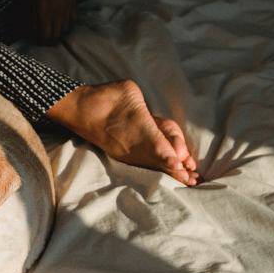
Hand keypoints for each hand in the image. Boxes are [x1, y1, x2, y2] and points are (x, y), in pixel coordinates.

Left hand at [33, 0, 75, 44]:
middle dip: (48, 41)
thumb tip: (31, 28)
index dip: (39, 42)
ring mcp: (66, 9)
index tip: (36, 42)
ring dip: (58, 34)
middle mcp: (56, 14)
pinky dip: (67, 25)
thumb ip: (31, 15)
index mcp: (44, 13)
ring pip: (64, 30)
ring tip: (52, 34)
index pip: (43, 37)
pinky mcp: (73, 3)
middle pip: (55, 37)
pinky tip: (62, 24)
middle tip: (43, 41)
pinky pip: (72, 20)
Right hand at [47, 80, 200, 185]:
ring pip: (152, 164)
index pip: (157, 145)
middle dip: (177, 170)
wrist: (80, 110)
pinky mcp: (122, 156)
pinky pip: (144, 163)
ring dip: (170, 172)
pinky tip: (167, 170)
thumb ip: (147, 106)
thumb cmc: (107, 97)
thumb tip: (155, 122)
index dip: (170, 156)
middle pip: (159, 160)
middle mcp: (134, 145)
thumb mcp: (131, 92)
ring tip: (186, 179)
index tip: (179, 165)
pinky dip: (157, 167)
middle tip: (193, 180)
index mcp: (139, 128)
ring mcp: (127, 153)